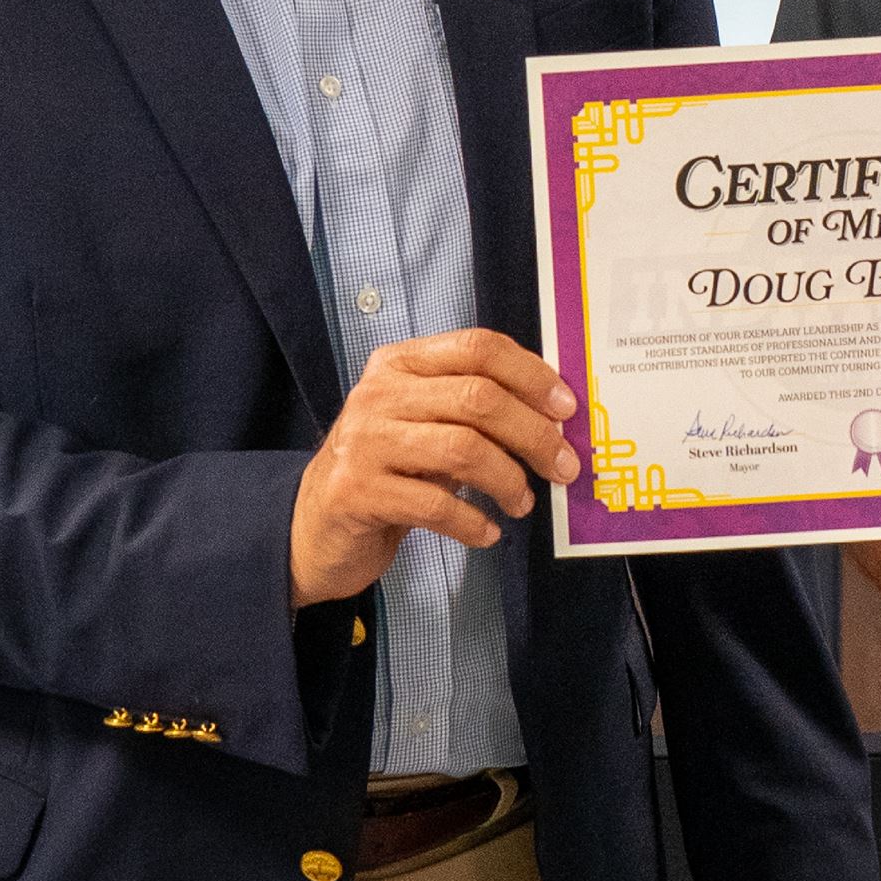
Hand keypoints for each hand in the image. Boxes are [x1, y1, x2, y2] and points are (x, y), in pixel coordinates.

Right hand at [288, 330, 577, 608]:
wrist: (314, 526)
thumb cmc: (386, 470)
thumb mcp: (424, 423)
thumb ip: (472, 409)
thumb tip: (552, 416)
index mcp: (400, 363)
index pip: (478, 347)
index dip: (531, 374)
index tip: (565, 409)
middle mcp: (378, 394)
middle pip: (479, 398)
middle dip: (533, 435)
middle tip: (563, 467)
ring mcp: (363, 441)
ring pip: (463, 449)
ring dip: (508, 480)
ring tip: (521, 502)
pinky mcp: (356, 491)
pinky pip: (436, 504)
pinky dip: (473, 522)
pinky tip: (487, 532)